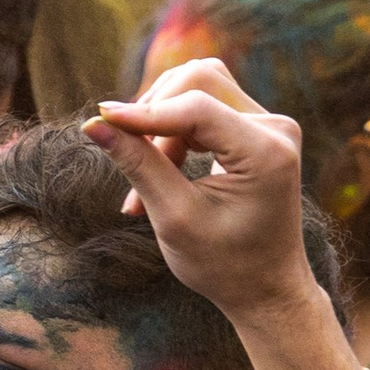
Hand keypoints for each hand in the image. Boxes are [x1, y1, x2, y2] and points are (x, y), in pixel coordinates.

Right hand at [84, 60, 318, 334]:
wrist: (267, 289)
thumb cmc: (225, 264)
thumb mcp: (174, 217)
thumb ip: (138, 164)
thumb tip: (93, 124)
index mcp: (267, 152)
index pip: (196, 107)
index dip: (144, 111)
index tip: (99, 119)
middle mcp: (276, 128)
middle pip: (198, 80)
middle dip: (155, 115)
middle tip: (129, 159)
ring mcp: (270, 125)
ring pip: (198, 88)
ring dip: (162, 124)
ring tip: (147, 179)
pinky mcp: (258, 128)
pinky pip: (204, 107)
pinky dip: (173, 133)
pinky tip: (158, 174)